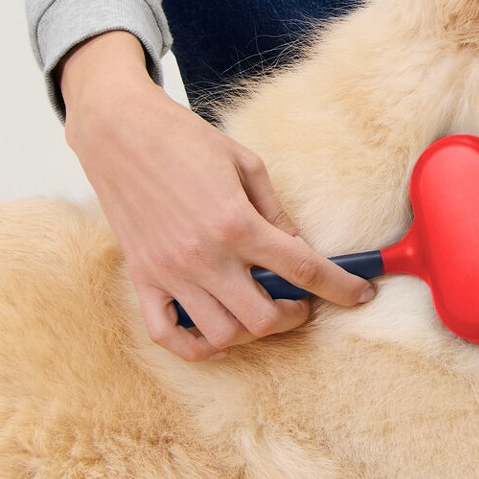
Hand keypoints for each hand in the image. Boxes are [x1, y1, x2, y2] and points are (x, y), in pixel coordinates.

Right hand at [59, 31, 374, 360]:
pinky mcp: (142, 279)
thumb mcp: (245, 164)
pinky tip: (217, 332)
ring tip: (260, 311)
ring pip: (221, 335)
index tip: (360, 294)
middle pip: (263, 318)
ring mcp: (169, 273)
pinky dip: (196, 346)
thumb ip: (276, 213)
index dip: (340, 287)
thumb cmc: (183, 139)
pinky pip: (167, 335)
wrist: (118, 131)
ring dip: (250, 332)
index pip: (302, 269)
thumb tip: (301, 249)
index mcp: (236, 222)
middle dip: (293, 317)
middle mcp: (203, 256)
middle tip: (301, 303)